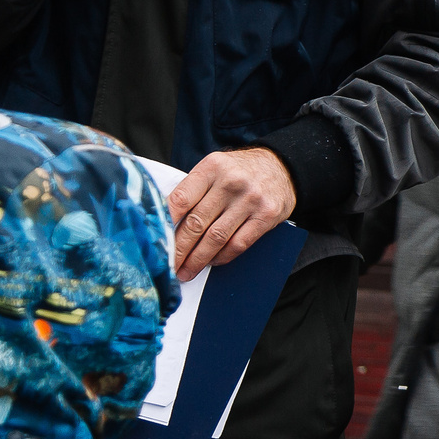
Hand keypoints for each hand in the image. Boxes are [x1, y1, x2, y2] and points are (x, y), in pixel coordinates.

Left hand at [165, 147, 296, 278]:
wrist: (283, 166)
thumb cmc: (241, 171)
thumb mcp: (216, 167)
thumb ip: (194, 189)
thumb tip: (165, 222)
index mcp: (212, 167)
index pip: (181, 199)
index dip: (164, 224)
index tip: (155, 242)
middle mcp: (231, 182)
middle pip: (196, 223)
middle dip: (179, 249)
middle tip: (168, 265)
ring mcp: (251, 199)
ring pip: (216, 238)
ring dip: (198, 259)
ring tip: (186, 271)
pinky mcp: (266, 215)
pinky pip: (238, 244)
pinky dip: (222, 257)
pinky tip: (212, 261)